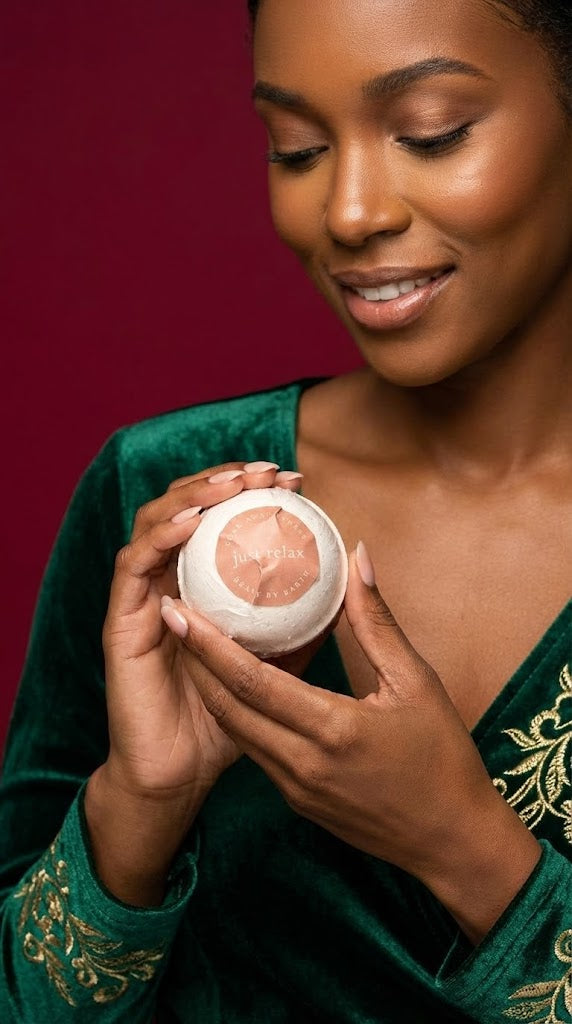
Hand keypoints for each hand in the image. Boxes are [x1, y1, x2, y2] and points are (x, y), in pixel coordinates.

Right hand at [87, 460, 303, 902]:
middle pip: (189, 506)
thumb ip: (300, 627)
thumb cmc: (228, 722)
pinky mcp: (120, 620)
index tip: (297, 481)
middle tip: (269, 471)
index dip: (253, 491)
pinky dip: (161, 536)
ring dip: (194, 494)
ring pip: (157, 521)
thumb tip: (343, 588)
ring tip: (234, 484)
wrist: (180, 774)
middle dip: (226, 479)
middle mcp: (169, 580)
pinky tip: (194, 523)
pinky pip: (133, 565)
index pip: (222, 518)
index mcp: (201, 585)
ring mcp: (141, 597)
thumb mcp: (277, 665)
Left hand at [162, 541, 540, 940]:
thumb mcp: (416, 681)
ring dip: (209, 687)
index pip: (251, 682)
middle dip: (193, 660)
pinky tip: (234, 686)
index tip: (179, 610)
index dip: (208, 644)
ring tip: (192, 644)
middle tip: (172, 616)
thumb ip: (377, 619)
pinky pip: (254, 750)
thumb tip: (357, 556)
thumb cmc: (443, 758)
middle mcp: (301, 763)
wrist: (453, 842)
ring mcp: (295, 788)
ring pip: (235, 730)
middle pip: (227, 706)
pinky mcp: (297, 801)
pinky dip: (236, 714)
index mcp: (332, 729)